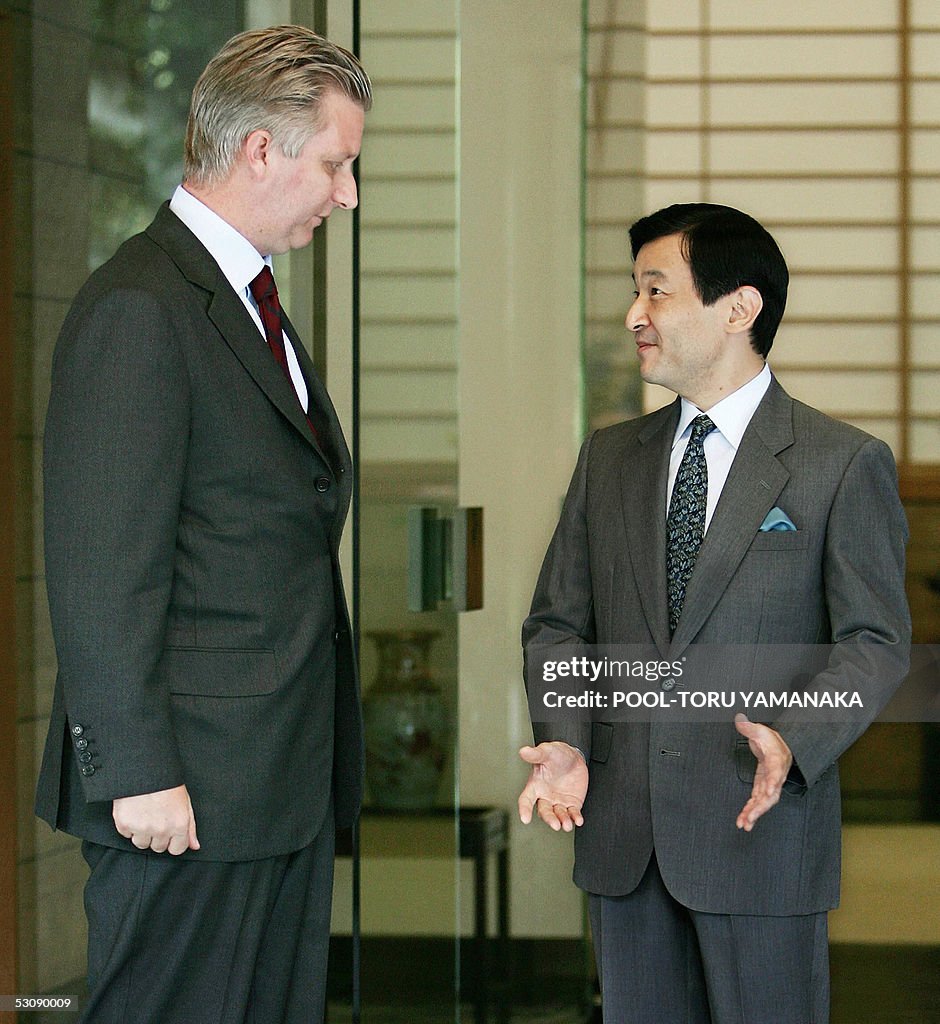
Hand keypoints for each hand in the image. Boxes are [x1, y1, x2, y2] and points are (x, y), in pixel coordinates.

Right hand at [112, 784, 199, 854]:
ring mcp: (142, 828)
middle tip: (156, 817)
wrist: (145, 767)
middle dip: (157, 836)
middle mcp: (161, 829)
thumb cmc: (166, 783)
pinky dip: (128, 825)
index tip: (170, 830)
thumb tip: (194, 846)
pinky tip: (134, 810)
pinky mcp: (124, 824)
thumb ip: (190, 827)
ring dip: (142, 832)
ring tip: (144, 813)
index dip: (173, 840)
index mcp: (179, 824)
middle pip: (158, 848)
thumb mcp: (185, 802)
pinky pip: (126, 834)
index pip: (177, 850)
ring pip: (141, 843)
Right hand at [517, 742, 588, 832]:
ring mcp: (559, 801)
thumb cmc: (556, 754)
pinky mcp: (572, 803)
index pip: (526, 799)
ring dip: (563, 820)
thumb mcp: (546, 752)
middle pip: (544, 811)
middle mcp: (546, 796)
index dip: (524, 809)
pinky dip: (575, 818)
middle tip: (555, 824)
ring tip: (566, 825)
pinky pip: (573, 813)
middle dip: (549, 819)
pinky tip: (578, 820)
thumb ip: (536, 754)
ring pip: (559, 815)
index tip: (525, 819)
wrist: (573, 757)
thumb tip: (524, 751)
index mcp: (536, 786)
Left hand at [734, 714, 792, 831]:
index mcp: (777, 760)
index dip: (773, 782)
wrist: (778, 746)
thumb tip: (739, 719)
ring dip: (754, 814)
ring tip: (744, 824)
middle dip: (760, 808)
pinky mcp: (763, 787)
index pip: (776, 772)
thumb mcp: (760, 730)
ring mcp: (770, 783)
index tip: (768, 790)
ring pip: (764, 802)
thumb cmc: (771, 739)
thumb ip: (749, 727)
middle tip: (750, 818)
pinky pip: (757, 802)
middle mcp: (776, 776)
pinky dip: (750, 811)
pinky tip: (744, 819)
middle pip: (771, 795)